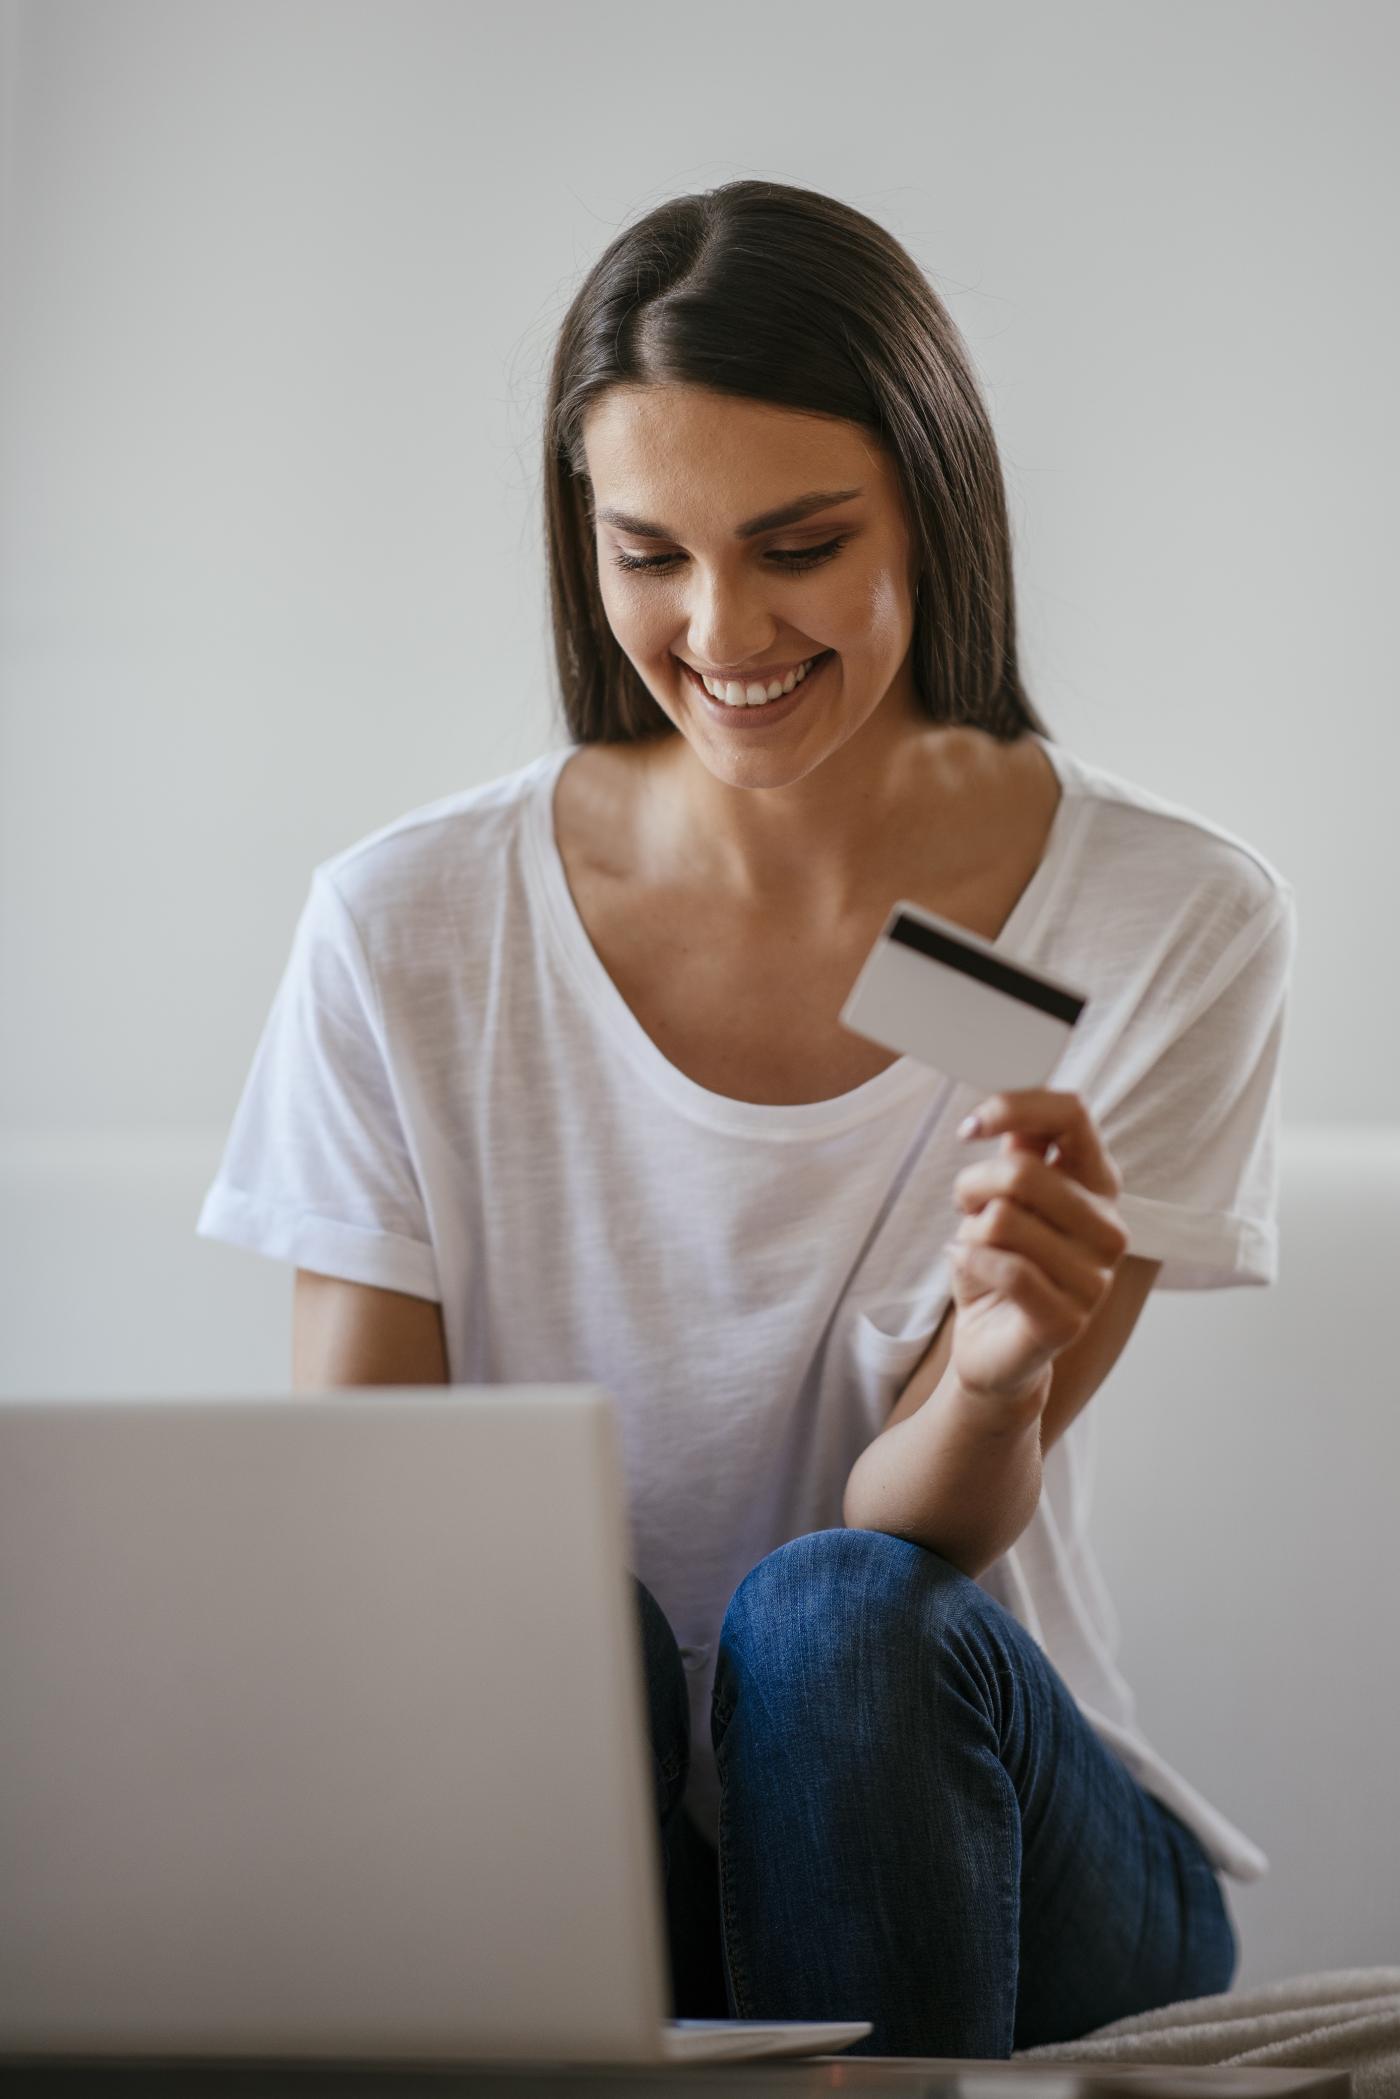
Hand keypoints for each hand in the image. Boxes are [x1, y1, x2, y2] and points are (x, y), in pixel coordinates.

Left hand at [944, 1088, 1129, 1416]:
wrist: (993, 1344)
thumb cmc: (999, 1260)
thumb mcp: (1004, 1196)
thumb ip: (1016, 1147)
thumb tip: (1006, 1099)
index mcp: (1098, 1185)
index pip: (1072, 1115)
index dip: (1014, 1107)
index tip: (969, 1126)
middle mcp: (1109, 1228)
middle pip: (1023, 1172)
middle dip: (973, 1187)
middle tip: (966, 1209)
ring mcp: (1095, 1278)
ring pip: (1003, 1221)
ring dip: (970, 1232)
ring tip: (976, 1248)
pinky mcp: (1067, 1321)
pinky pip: (1003, 1268)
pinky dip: (968, 1262)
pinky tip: (967, 1268)